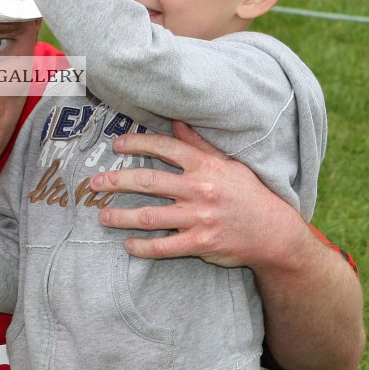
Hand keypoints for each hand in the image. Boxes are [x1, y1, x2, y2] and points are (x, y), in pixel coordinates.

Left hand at [91, 121, 306, 269]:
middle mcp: (199, 190)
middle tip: (94, 183)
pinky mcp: (200, 244)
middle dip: (116, 181)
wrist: (274, 233)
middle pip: (148, 181)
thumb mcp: (228, 164)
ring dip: (120, 217)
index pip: (165, 148)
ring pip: (149, 216)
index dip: (138, 143)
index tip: (116, 144)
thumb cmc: (249, 194)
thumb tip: (176, 122)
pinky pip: (164, 246)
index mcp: (205, 166)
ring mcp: (199, 218)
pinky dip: (142, 247)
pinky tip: (128, 246)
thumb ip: (200, 145)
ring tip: (102, 216)